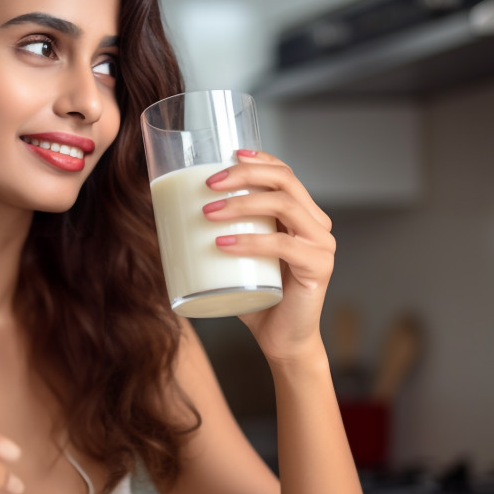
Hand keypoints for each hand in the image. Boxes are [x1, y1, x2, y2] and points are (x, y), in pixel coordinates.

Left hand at [202, 149, 334, 363]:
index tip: (227, 154)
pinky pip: (282, 245)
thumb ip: (223, 234)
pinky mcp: (318, 267)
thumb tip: (171, 218)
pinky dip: (250, 241)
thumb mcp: (239, 257)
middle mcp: (317, 223)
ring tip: (208, 212)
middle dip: (243, 175)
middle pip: (284, 180)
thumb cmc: (257, 297)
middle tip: (208, 185)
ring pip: (283, 205)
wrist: (282, 340)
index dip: (258, 158)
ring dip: (242, 203)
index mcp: (302, 214)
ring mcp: (321, 244)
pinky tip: (223, 243)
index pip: (284, 173)